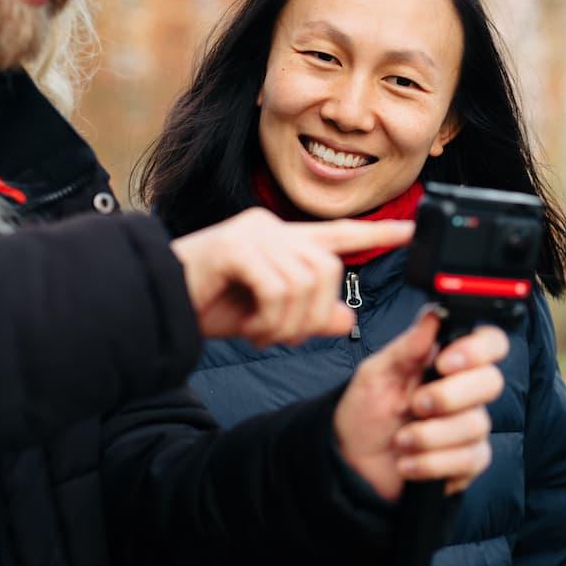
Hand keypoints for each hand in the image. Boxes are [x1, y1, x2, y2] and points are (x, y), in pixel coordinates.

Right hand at [168, 209, 415, 346]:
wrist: (154, 307)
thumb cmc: (206, 307)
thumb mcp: (266, 319)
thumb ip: (307, 316)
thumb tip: (345, 319)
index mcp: (281, 241)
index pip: (337, 234)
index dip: (376, 233)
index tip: (411, 230)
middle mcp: (271, 228)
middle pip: (328, 270)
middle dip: (313, 316)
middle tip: (281, 338)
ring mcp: (252, 234)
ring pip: (306, 282)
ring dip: (289, 323)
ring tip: (261, 334)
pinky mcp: (235, 247)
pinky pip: (278, 287)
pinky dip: (271, 319)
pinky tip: (252, 329)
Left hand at [334, 311, 508, 501]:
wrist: (352, 463)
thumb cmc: (364, 414)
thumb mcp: (375, 374)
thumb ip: (407, 347)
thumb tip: (433, 314)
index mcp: (446, 362)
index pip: (490, 343)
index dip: (478, 350)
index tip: (445, 363)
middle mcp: (464, 392)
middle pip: (492, 382)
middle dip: (449, 396)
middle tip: (415, 405)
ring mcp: (468, 427)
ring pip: (476, 425)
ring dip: (429, 436)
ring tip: (401, 441)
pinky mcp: (467, 462)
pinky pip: (468, 460)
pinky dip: (431, 463)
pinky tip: (408, 464)